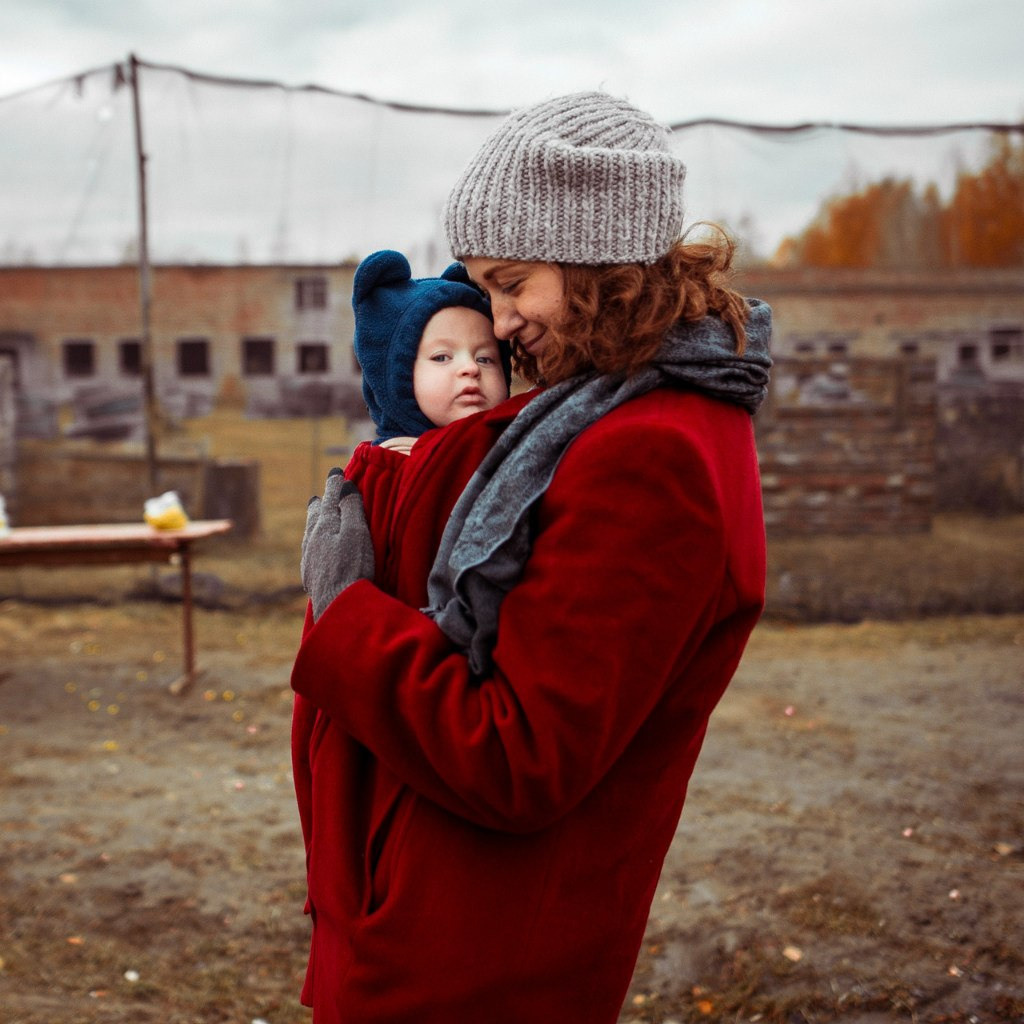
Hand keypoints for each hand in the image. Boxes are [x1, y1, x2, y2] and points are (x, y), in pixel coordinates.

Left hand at [301, 468, 374, 620]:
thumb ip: (351, 509)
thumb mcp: (357, 533)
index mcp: (323, 526)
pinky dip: (314, 545)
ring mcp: (309, 559)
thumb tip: (345, 485)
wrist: (337, 606)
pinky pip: (310, 553)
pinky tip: (315, 551)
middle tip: (319, 497)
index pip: (329, 498)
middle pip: (314, 516)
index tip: (337, 472)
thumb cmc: (351, 567)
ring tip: (316, 519)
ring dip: (314, 525)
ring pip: (309, 535)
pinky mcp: (311, 577)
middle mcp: (311, 540)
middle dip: (319, 504)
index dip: (335, 484)